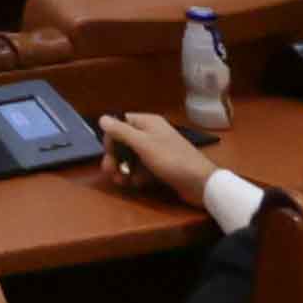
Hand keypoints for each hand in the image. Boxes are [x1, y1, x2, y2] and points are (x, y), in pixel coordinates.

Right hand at [100, 108, 214, 200]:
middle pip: (125, 142)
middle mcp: (152, 134)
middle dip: (116, 157)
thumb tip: (102, 118)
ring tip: (122, 182)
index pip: (121, 123)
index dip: (112, 138)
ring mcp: (157, 151)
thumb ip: (122, 131)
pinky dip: (137, 175)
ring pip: (133, 157)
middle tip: (110, 172)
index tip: (109, 154)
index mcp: (148, 123)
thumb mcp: (143, 145)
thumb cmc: (171, 160)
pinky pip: (143, 168)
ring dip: (124, 168)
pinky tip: (137, 184)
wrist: (200, 183)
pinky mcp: (162, 167)